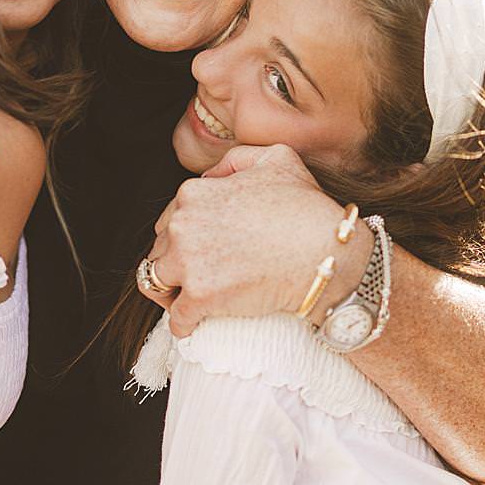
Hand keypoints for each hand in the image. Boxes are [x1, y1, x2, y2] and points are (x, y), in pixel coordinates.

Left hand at [140, 144, 359, 336]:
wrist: (327, 254)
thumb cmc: (308, 209)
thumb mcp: (276, 159)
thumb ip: (236, 160)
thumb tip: (210, 176)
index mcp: (193, 194)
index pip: (169, 220)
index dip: (183, 237)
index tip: (202, 250)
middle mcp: (182, 225)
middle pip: (161, 250)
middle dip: (175, 263)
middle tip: (201, 275)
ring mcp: (187, 262)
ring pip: (157, 281)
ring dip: (171, 292)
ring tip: (189, 300)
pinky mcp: (199, 297)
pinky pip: (176, 318)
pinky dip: (183, 324)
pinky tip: (194, 325)